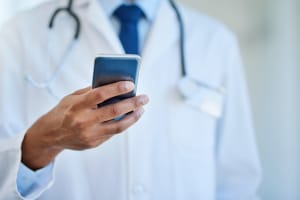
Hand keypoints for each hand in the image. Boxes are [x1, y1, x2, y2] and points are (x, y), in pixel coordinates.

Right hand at [21, 81, 148, 169]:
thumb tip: (114, 85)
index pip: (100, 95)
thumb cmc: (64, 111)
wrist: (49, 135)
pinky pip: (112, 132)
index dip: (117, 88)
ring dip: (133, 117)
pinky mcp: (93, 143)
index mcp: (77, 106)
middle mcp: (84, 121)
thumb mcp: (73, 98)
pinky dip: (123, 124)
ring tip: (142, 109)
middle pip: (114, 111)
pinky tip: (130, 117)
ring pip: (118, 126)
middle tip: (145, 98)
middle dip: (133, 103)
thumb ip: (91, 92)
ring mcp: (89, 134)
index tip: (131, 84)